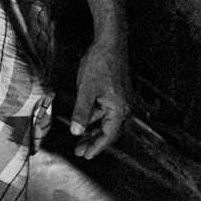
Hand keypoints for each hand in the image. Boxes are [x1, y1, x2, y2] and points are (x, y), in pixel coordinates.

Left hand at [69, 42, 129, 158]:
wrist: (110, 44)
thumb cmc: (99, 65)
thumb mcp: (86, 90)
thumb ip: (81, 112)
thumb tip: (76, 132)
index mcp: (119, 109)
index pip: (109, 135)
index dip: (97, 147)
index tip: (86, 156)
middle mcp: (124, 108)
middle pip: (109, 132)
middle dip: (94, 142)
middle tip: (79, 152)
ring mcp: (120, 101)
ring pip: (107, 122)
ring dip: (94, 131)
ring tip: (79, 140)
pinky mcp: (115, 94)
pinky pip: (106, 113)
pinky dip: (95, 119)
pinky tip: (84, 122)